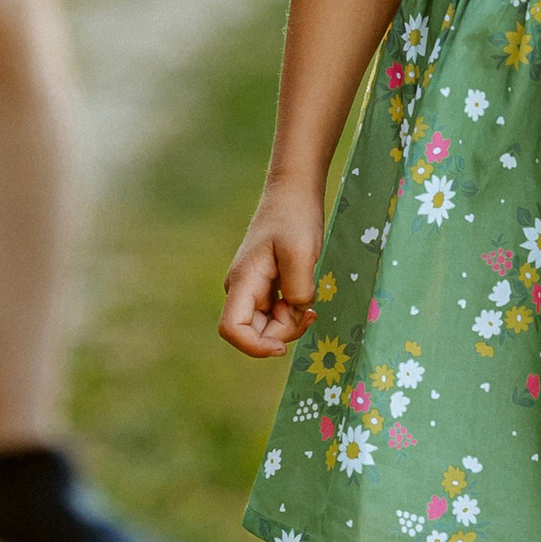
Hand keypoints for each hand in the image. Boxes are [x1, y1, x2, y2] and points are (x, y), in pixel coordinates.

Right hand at [219, 178, 327, 356]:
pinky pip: (275, 313)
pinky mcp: (265, 287)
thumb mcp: (302, 253)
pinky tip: (305, 300)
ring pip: (267, 325)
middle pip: (254, 332)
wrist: (294, 194)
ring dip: (290, 321)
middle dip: (283, 331)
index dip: (254, 347)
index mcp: (243, 281)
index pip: (231, 329)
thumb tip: (295, 311)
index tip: (282, 347)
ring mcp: (252, 289)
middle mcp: (241, 289)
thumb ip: (298, 289)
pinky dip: (292, 313)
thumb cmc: (295, 218)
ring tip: (308, 298)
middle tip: (308, 311)